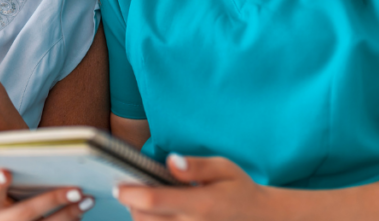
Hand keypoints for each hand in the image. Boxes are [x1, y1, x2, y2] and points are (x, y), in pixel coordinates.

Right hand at [0, 169, 94, 220]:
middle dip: (52, 200)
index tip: (6, 172)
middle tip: (76, 190)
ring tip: (88, 200)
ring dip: (70, 214)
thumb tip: (50, 156)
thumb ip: (19, 176)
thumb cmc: (13, 198)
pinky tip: (81, 210)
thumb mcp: (8, 190)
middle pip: (26, 213)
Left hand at [115, 154, 271, 220]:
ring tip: (144, 202)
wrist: (259, 219)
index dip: (131, 193)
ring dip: (140, 217)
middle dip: (132, 205)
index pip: (154, 201)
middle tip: (130, 190)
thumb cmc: (239, 190)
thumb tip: (170, 162)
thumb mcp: (224, 168)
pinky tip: (156, 213)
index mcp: (201, 203)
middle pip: (145, 219)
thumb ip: (196, 166)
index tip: (119, 186)